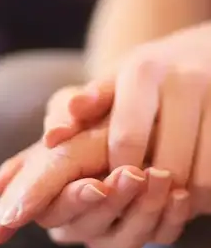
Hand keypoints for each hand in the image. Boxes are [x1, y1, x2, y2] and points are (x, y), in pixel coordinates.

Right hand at [0, 105, 191, 247]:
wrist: (142, 120)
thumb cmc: (101, 111)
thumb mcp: (80, 101)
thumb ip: (63, 113)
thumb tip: (54, 132)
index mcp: (41, 185)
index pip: (45, 208)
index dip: (72, 201)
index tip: (96, 186)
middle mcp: (68, 216)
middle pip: (81, 226)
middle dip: (110, 203)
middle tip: (132, 174)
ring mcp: (104, 231)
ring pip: (122, 238)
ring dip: (142, 208)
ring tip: (160, 175)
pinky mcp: (139, 233)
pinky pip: (155, 238)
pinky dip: (169, 218)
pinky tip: (179, 194)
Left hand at [40, 23, 210, 214]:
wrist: (208, 49)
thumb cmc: (145, 77)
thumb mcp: (109, 84)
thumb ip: (72, 110)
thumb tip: (52, 138)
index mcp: (142, 70)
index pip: (127, 141)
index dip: (119, 173)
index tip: (113, 185)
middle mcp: (186, 77)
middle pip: (171, 163)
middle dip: (155, 191)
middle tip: (145, 198)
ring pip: (206, 176)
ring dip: (190, 199)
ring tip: (174, 198)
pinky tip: (199, 190)